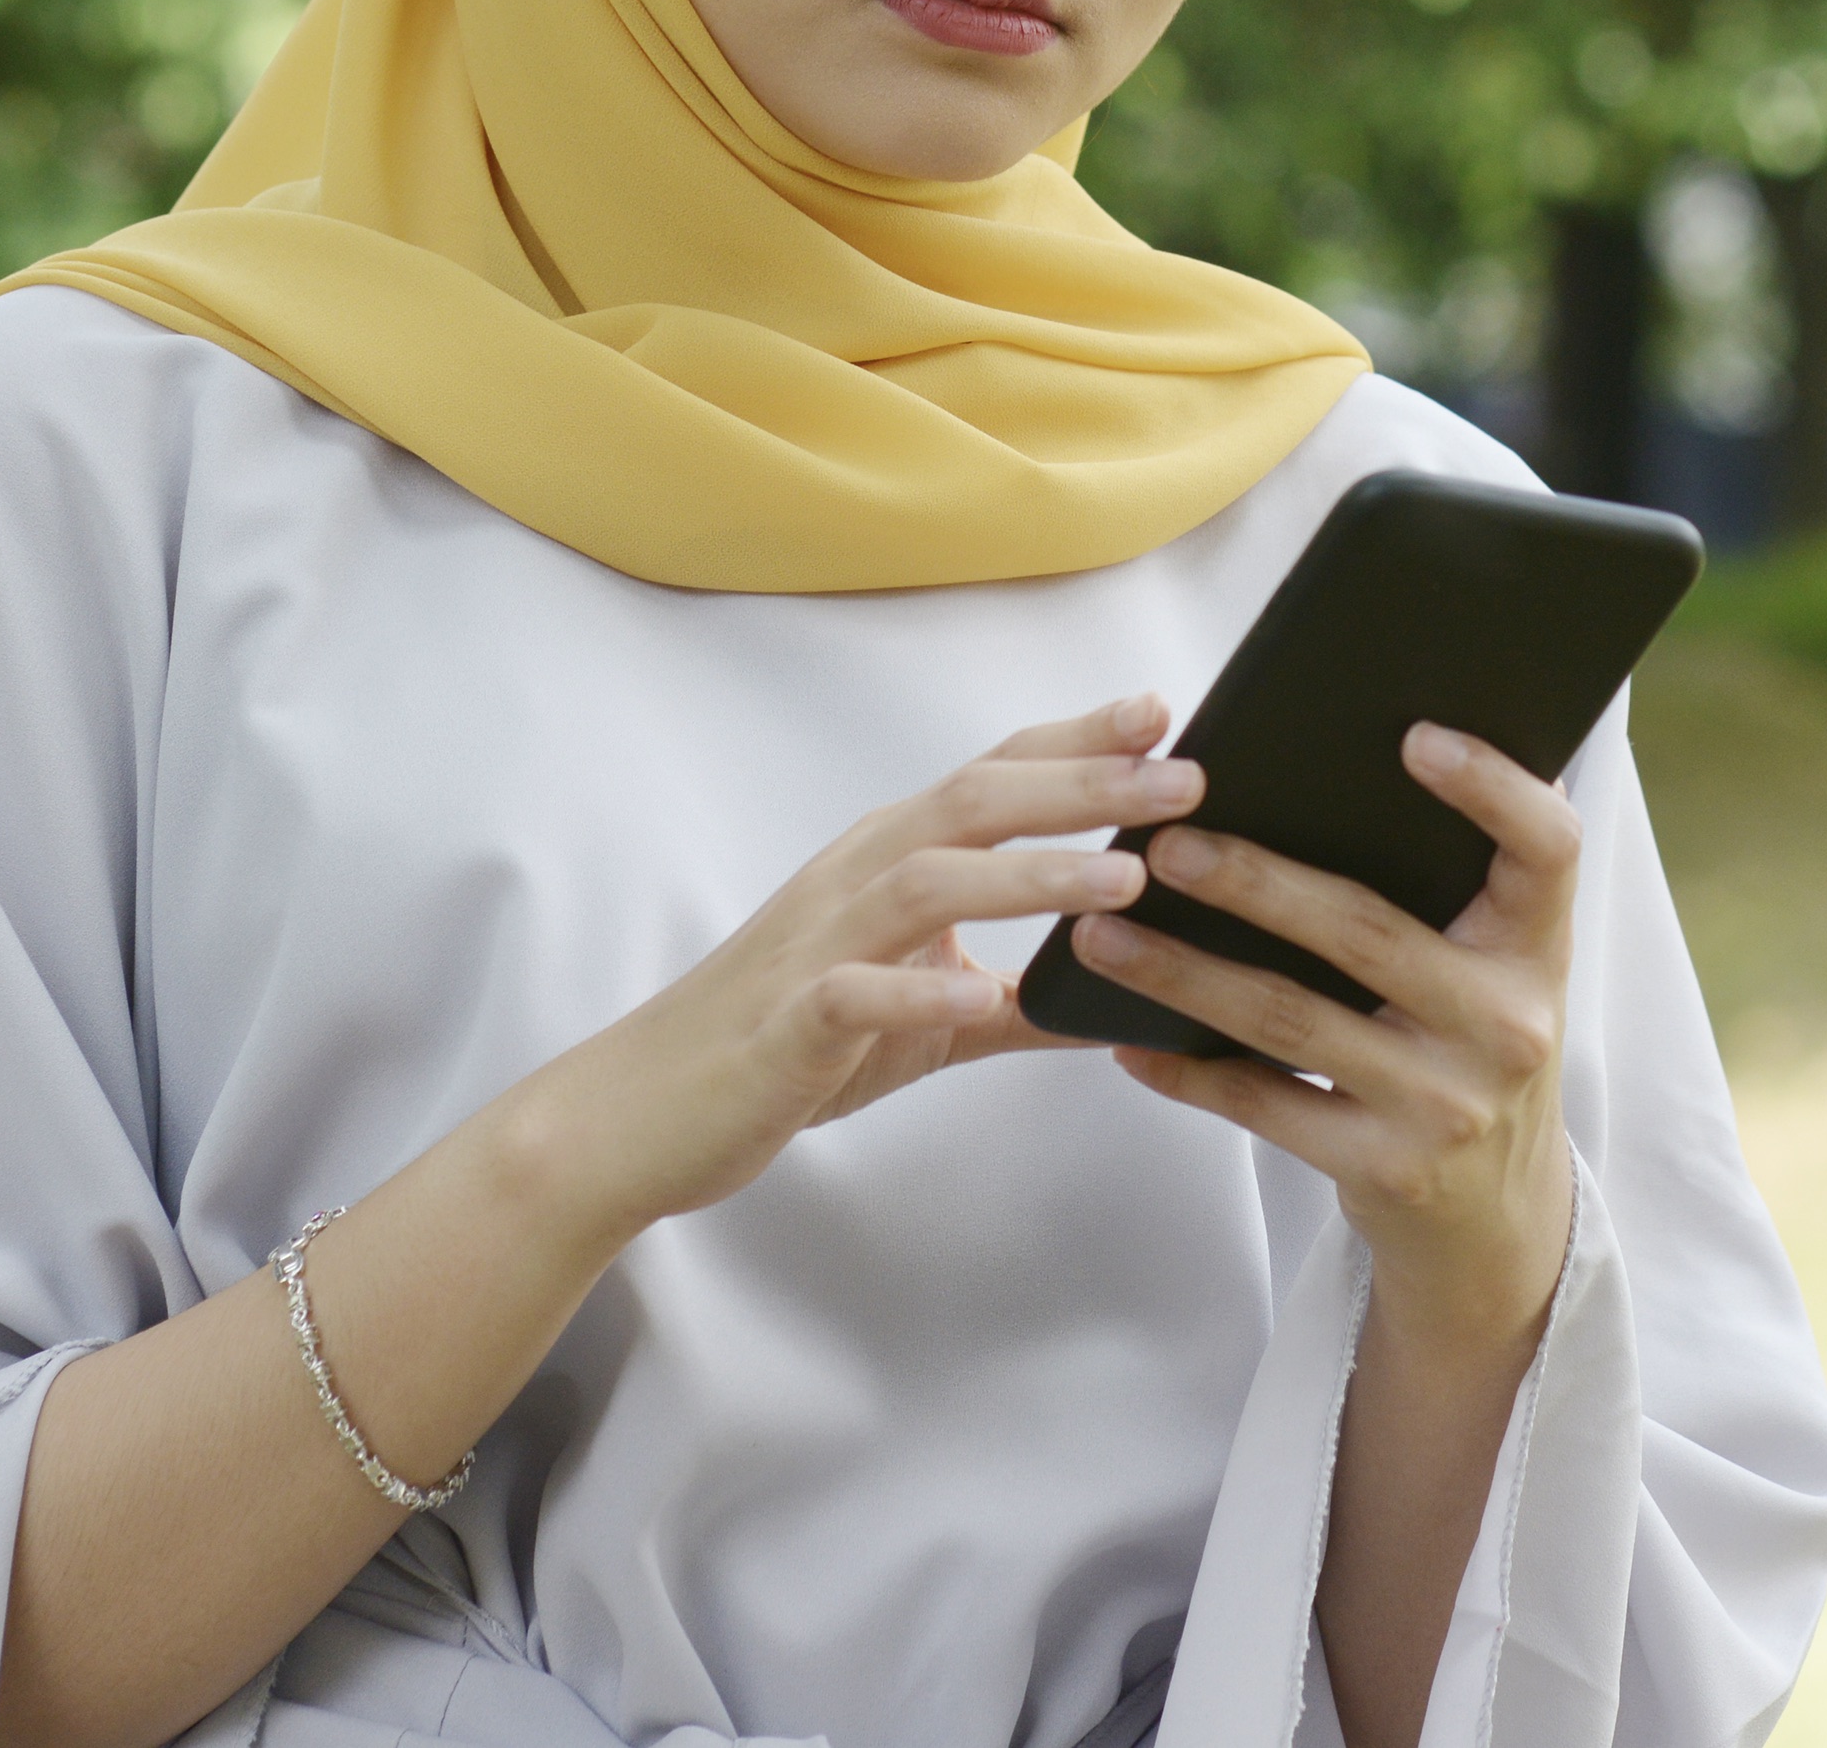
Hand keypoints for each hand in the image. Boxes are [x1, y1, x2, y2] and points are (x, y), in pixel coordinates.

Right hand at [515, 695, 1184, 1239]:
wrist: (644, 1111)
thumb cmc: (788, 1049)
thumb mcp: (925, 1021)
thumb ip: (1017, 1001)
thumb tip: (1125, 1001)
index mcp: (888, 862)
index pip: (993, 777)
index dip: (1076, 742)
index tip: (1165, 716)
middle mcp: (854, 882)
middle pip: (972, 802)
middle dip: (1082, 783)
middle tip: (1182, 776)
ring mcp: (817, 947)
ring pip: (926, 880)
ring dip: (1029, 874)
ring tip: (1125, 877)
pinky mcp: (787, 1026)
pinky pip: (852, 996)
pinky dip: (914, 992)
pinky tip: (977, 996)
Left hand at [1077, 721, 1578, 1349]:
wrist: (1496, 1222)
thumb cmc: (1473, 1053)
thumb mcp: (1499, 975)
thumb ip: (1459, 888)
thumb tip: (1362, 756)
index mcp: (1537, 950)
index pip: (1546, 849)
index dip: (1493, 787)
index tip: (1415, 734)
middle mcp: (1505, 1025)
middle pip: (1366, 930)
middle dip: (1252, 882)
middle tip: (1163, 843)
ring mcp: (1446, 1104)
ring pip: (1290, 1019)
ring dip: (1183, 972)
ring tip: (1099, 933)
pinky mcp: (1386, 1170)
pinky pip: (1264, 1108)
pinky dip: (1188, 1071)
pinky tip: (1124, 1041)